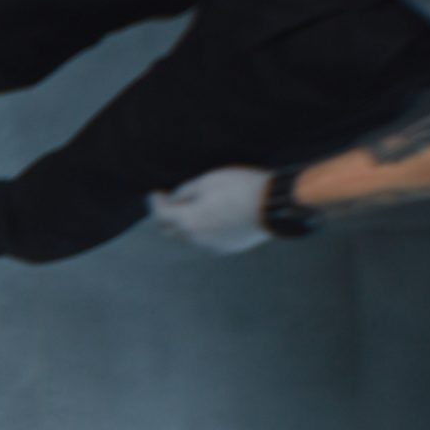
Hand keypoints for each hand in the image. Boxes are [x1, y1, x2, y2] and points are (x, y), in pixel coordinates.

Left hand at [149, 168, 271, 253]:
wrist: (275, 205)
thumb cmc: (241, 187)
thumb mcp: (208, 180)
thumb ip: (185, 191)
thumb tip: (173, 198)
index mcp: (189, 221)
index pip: (160, 214)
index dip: (155, 203)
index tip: (155, 194)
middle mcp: (196, 238)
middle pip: (170, 230)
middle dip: (166, 216)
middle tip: (170, 202)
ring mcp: (212, 246)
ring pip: (189, 237)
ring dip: (185, 225)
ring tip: (193, 209)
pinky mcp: (227, 248)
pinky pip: (207, 241)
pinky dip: (203, 231)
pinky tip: (211, 219)